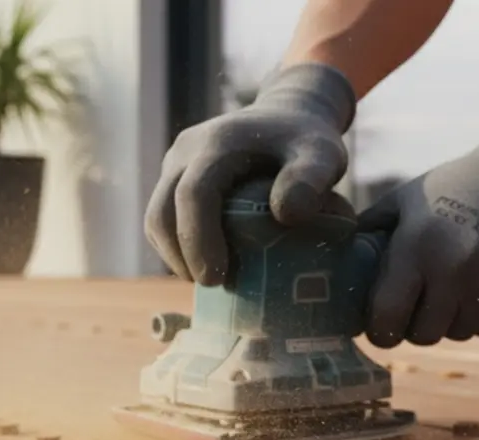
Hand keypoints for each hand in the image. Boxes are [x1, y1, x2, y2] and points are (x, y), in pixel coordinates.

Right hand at [144, 63, 356, 285]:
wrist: (285, 115)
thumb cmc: (305, 141)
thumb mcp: (323, 155)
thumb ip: (312, 180)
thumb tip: (285, 215)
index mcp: (218, 143)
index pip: (193, 195)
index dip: (199, 240)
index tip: (217, 277)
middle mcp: (187, 150)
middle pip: (162, 212)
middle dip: (181, 256)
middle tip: (212, 285)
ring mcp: (175, 163)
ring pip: (156, 218)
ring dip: (175, 254)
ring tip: (208, 278)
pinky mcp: (172, 176)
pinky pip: (161, 216)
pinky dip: (176, 245)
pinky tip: (203, 262)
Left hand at [357, 98, 478, 346]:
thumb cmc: (457, 186)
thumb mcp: (404, 200)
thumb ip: (367, 233)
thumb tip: (328, 264)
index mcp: (417, 247)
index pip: (387, 319)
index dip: (382, 329)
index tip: (385, 324)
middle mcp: (456, 268)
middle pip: (424, 336)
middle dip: (420, 323)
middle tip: (426, 300)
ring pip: (461, 334)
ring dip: (456, 317)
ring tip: (462, 281)